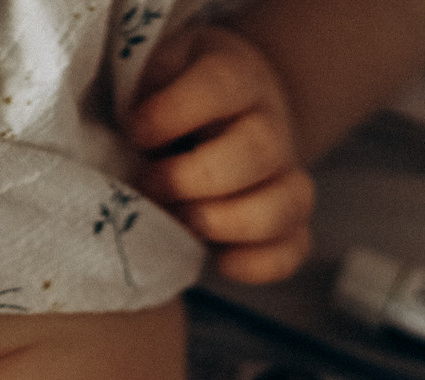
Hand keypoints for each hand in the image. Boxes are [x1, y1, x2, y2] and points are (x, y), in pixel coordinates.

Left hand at [125, 25, 316, 285]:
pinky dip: (257, 264)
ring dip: (226, 222)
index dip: (174, 112)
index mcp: (236, 76)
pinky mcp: (286, 223)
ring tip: (180, 221)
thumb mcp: (150, 70)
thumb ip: (141, 83)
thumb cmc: (167, 97)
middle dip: (195, 178)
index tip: (135, 132)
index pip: (223, 84)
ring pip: (289, 202)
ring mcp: (284, 176)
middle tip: (150, 186)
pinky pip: (292, 250)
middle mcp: (270, 124)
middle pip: (260, 149)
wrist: (211, 122)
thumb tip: (132, 125)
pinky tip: (218, 260)